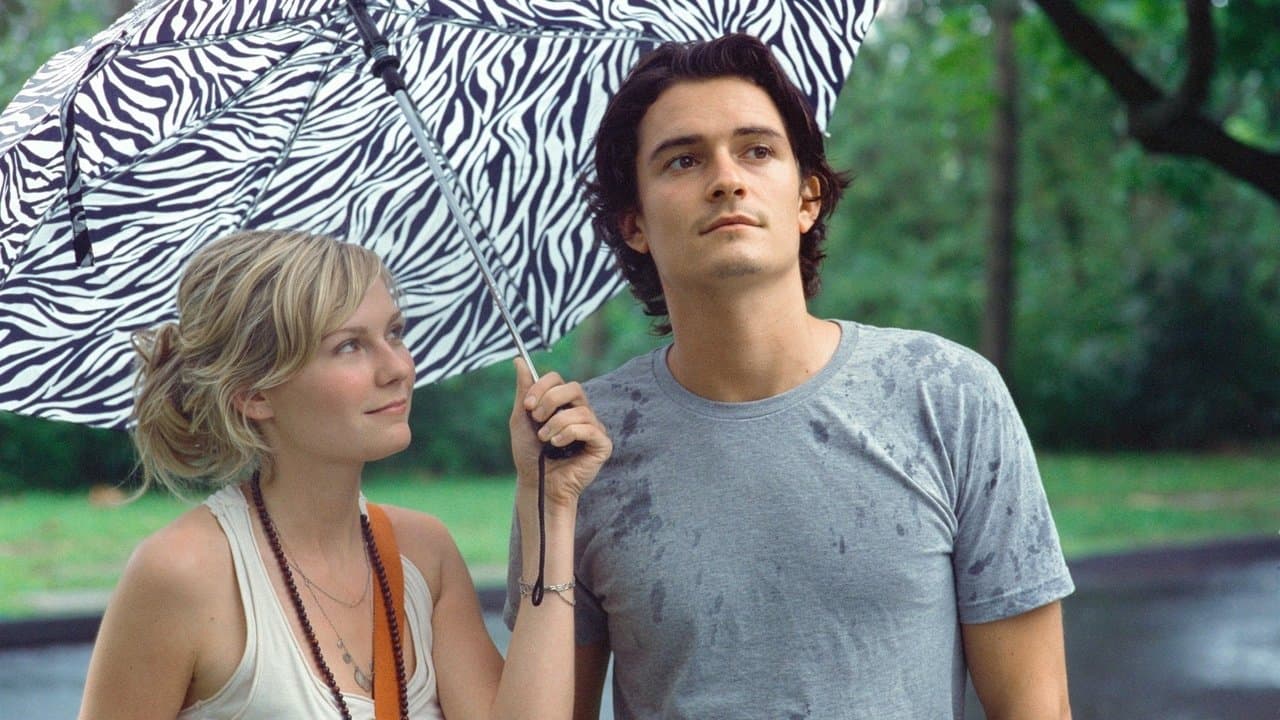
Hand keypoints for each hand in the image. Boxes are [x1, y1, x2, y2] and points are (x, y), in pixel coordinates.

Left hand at [509, 358, 611, 507]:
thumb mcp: (522, 420)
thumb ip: (524, 391)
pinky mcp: (602, 444)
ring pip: (580, 410)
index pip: (558, 380)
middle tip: (536, 418)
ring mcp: (594, 428)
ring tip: (546, 439)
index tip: (527, 405)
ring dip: (556, 424)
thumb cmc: (530, 454)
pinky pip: (590, 428)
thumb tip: (519, 360)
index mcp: (563, 404)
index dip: (542, 387)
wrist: (537, 483)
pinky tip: (558, 445)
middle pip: (574, 387)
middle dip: (551, 400)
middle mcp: (581, 412)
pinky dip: (569, 434)